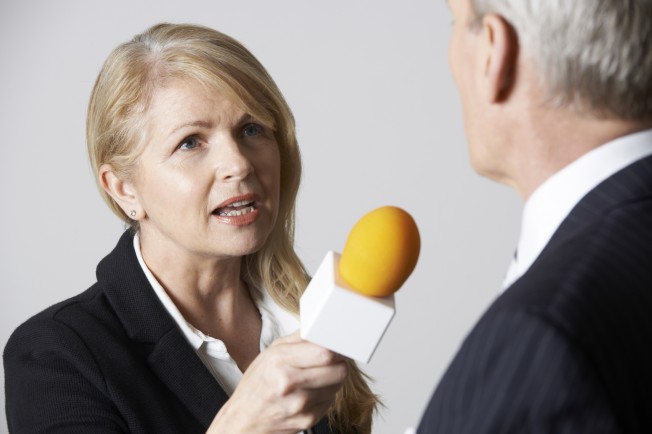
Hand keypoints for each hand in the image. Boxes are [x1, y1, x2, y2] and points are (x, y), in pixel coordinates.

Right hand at [207, 331, 347, 433]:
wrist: (243, 419)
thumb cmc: (256, 385)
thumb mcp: (269, 354)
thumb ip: (297, 338)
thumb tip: (319, 326)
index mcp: (279, 361)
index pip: (324, 352)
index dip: (335, 347)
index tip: (333, 346)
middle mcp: (289, 383)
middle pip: (338, 370)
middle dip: (338, 363)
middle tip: (329, 361)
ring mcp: (300, 404)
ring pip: (337, 385)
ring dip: (332, 379)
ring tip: (315, 377)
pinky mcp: (308, 420)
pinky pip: (330, 401)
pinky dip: (325, 395)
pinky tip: (310, 392)